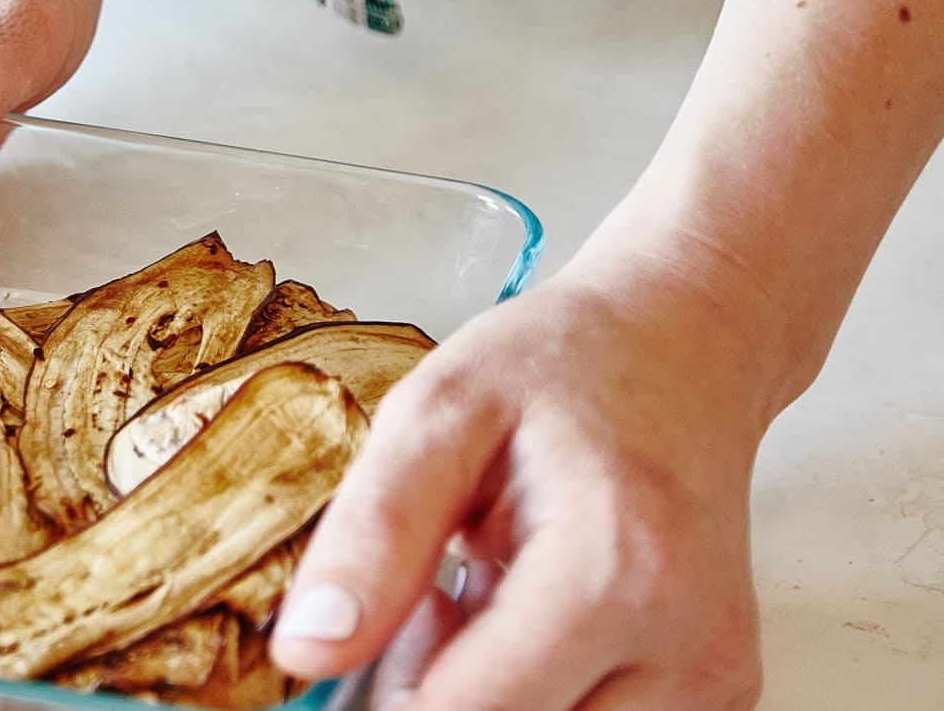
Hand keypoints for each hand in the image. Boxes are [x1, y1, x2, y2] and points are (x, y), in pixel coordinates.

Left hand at [270, 254, 772, 709]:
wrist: (683, 344)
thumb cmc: (569, 363)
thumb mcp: (441, 411)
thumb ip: (374, 530)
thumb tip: (309, 651)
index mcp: (615, 571)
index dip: (384, 693)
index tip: (359, 630)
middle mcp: (684, 645)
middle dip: (433, 692)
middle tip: (425, 598)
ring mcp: (709, 678)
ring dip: (484, 696)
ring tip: (473, 599)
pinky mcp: (712, 690)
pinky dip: (533, 692)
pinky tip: (516, 618)